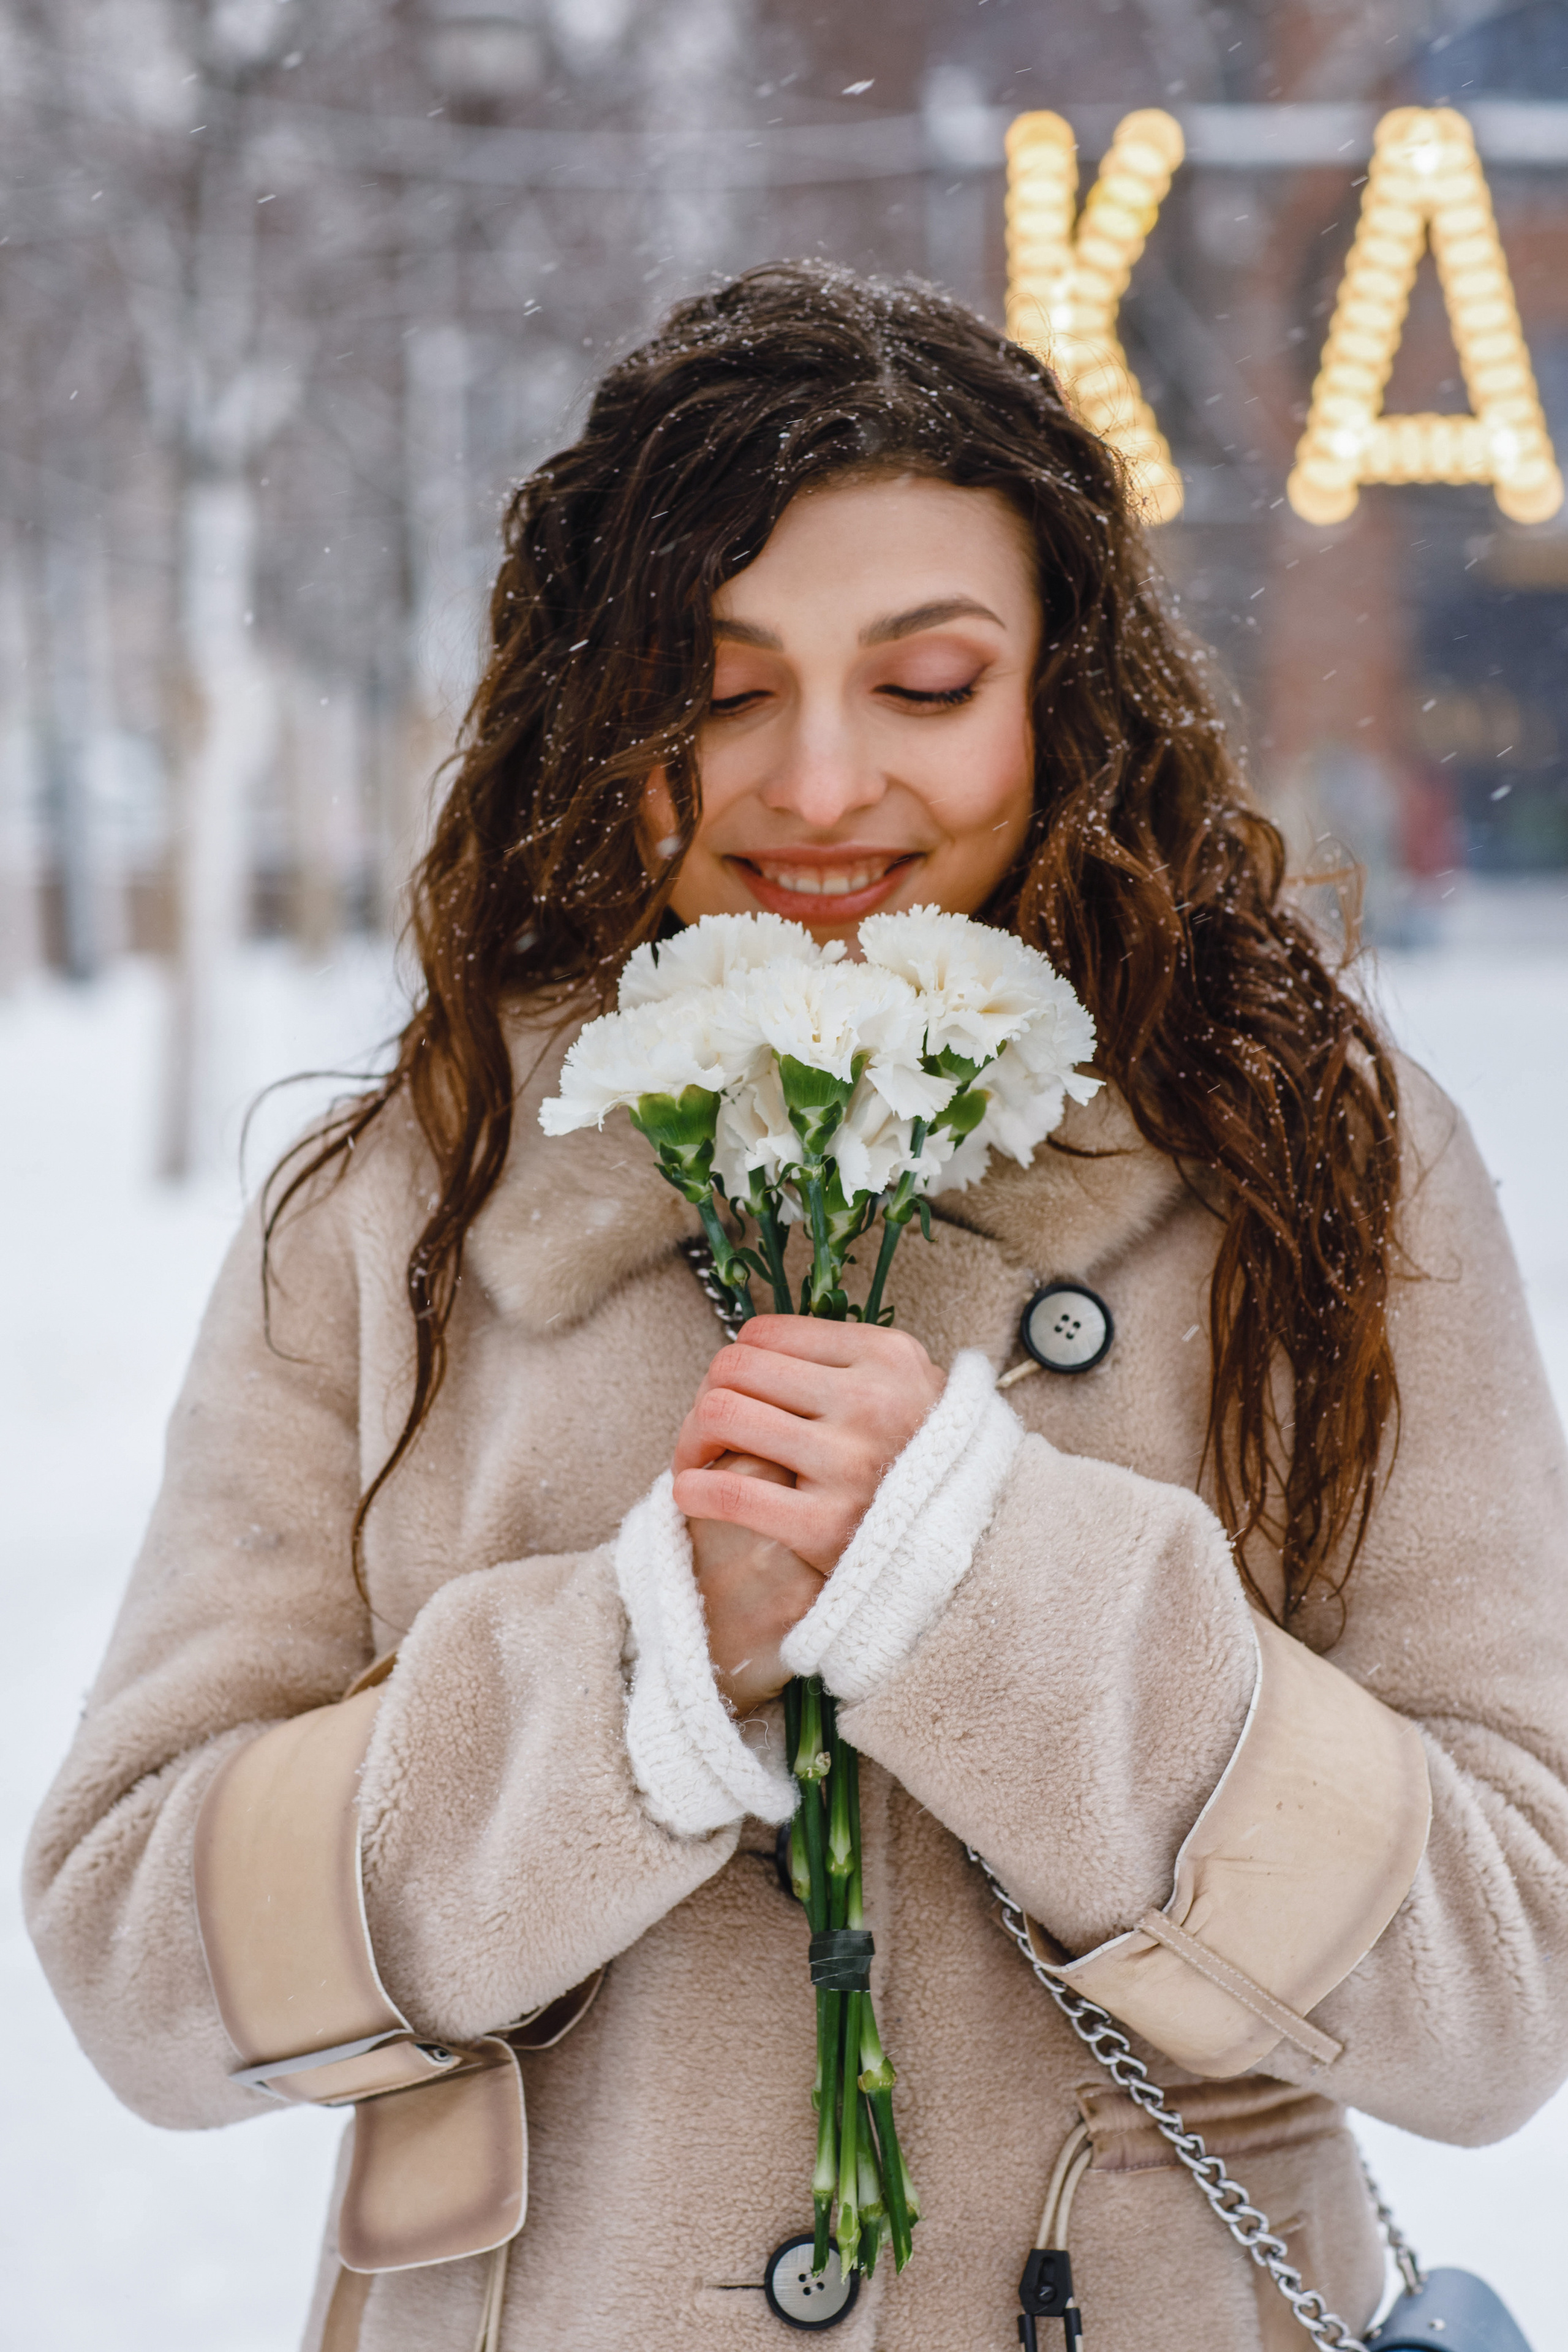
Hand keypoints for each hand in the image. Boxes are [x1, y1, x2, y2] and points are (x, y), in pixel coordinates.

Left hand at [674, 1320, 946, 1706]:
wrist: (983, 1555)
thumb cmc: (932, 1471)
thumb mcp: (914, 1390)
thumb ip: (852, 1364)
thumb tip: (760, 1350)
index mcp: (888, 1357)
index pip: (767, 1333)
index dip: (734, 1363)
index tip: (735, 1395)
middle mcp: (870, 1400)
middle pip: (734, 1368)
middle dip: (705, 1397)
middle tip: (706, 1433)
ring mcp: (849, 1462)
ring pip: (721, 1414)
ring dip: (691, 1439)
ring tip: (699, 1463)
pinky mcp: (826, 1526)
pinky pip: (729, 1492)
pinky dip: (693, 1489)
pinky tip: (691, 1496)